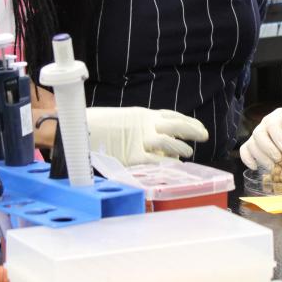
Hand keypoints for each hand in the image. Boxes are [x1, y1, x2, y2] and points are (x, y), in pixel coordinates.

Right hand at [86, 107, 207, 164]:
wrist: (77, 132)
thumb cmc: (96, 128)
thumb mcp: (122, 124)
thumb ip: (139, 130)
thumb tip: (158, 143)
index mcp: (142, 115)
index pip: (171, 115)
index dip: (188, 121)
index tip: (200, 127)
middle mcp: (144, 125)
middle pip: (175, 124)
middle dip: (191, 129)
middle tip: (204, 135)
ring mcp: (139, 140)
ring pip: (167, 141)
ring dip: (181, 146)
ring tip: (189, 152)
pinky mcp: (132, 156)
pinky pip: (155, 160)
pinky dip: (167, 163)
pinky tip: (176, 165)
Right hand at [239, 107, 281, 169]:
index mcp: (279, 116)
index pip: (273, 125)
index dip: (278, 139)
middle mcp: (265, 123)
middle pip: (259, 133)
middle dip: (268, 149)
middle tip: (279, 161)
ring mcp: (258, 133)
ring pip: (251, 143)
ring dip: (260, 157)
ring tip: (273, 168)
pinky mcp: (254, 143)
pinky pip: (244, 149)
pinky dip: (246, 159)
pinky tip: (255, 167)